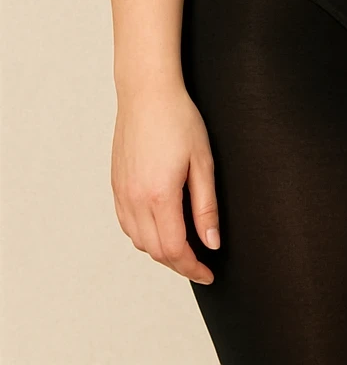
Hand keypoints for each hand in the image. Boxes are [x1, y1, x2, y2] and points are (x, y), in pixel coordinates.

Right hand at [111, 80, 220, 285]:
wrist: (146, 93)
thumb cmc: (178, 119)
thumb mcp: (203, 161)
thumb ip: (205, 206)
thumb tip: (211, 242)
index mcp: (159, 195)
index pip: (175, 249)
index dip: (193, 268)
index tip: (208, 273)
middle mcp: (135, 200)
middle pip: (155, 251)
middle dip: (179, 263)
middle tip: (201, 263)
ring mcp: (122, 193)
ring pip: (139, 241)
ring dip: (161, 250)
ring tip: (185, 247)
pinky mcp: (116, 185)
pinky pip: (127, 224)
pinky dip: (144, 235)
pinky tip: (160, 227)